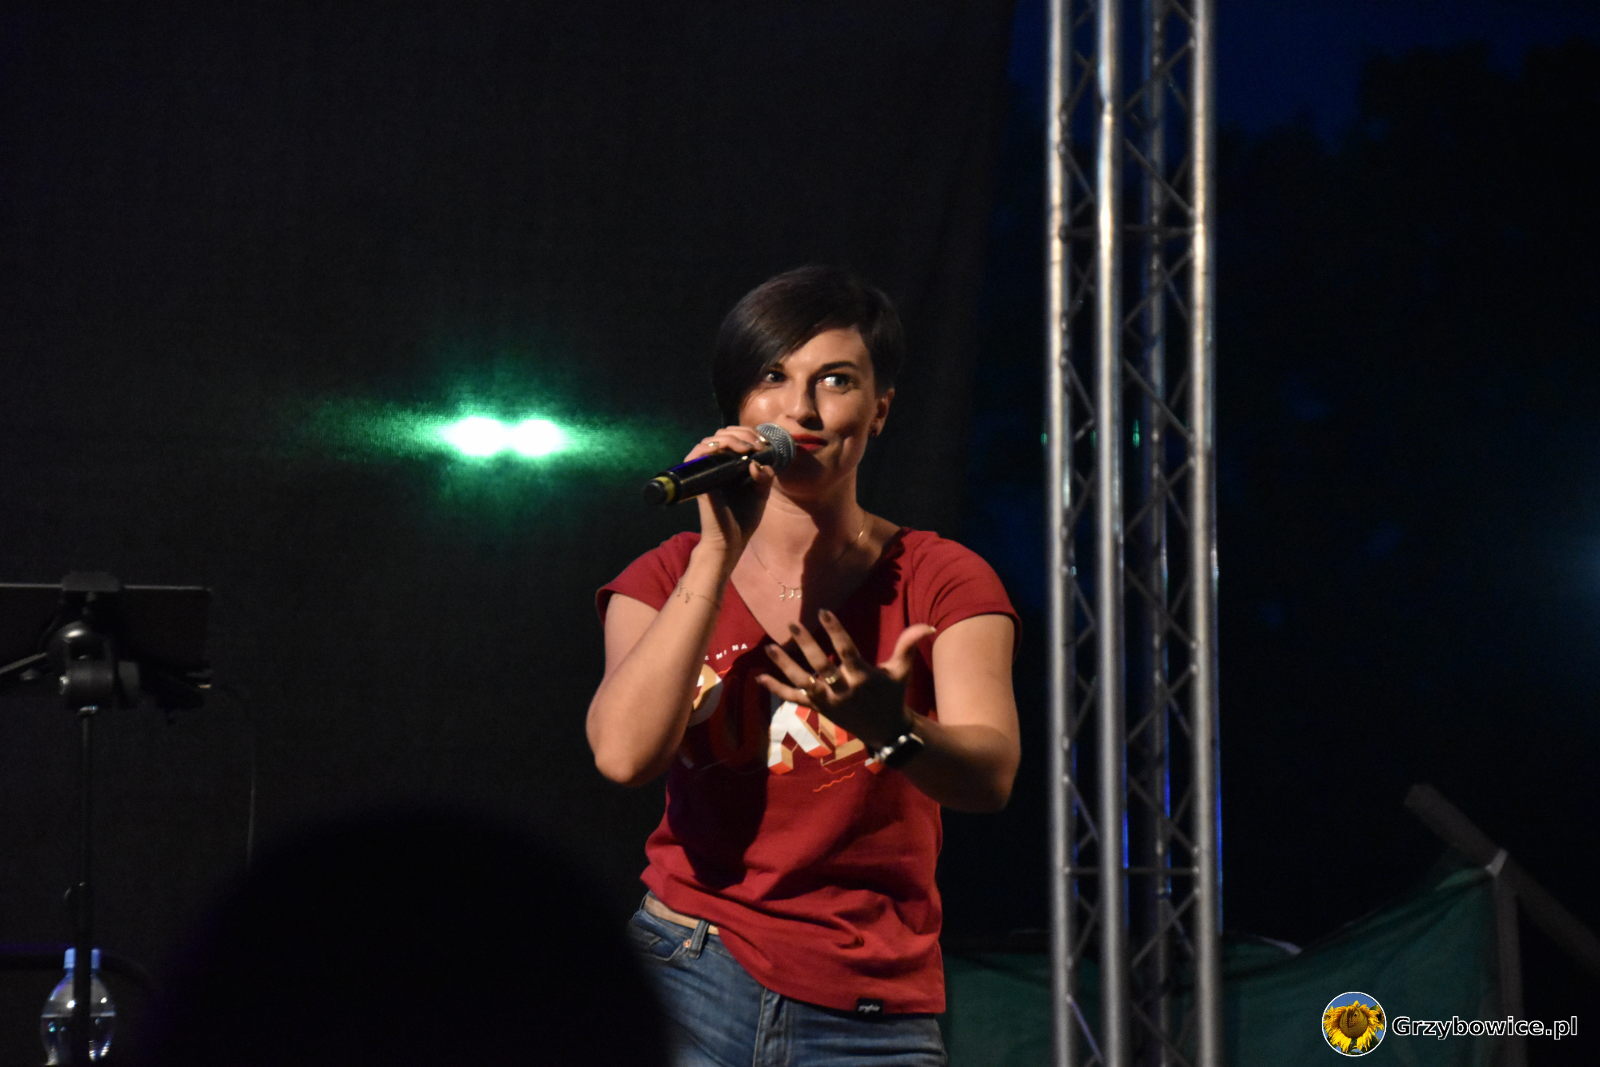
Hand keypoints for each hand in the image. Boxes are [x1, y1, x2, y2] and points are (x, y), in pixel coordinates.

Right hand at [684, 426, 775, 559]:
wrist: (731, 540)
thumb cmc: (744, 518)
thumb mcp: (761, 493)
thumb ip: (765, 476)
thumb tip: (755, 462)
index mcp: (730, 466)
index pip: (734, 437)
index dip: (749, 434)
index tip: (764, 445)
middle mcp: (716, 465)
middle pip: (722, 433)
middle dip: (743, 433)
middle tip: (758, 445)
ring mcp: (706, 471)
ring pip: (711, 440)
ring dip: (732, 438)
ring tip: (748, 448)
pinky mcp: (699, 479)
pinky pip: (696, 454)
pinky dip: (711, 446)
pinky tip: (731, 451)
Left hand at [757, 609, 936, 748]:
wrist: (886, 731)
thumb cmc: (893, 695)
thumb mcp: (902, 670)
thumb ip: (908, 645)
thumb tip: (927, 625)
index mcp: (863, 677)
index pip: (846, 651)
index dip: (835, 631)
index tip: (823, 612)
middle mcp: (843, 690)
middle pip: (820, 667)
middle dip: (806, 645)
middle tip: (792, 625)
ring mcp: (828, 702)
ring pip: (803, 683)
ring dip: (785, 666)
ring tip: (770, 648)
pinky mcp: (818, 710)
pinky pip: (794, 700)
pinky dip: (776, 689)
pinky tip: (759, 677)